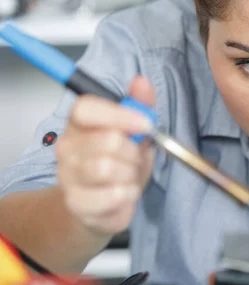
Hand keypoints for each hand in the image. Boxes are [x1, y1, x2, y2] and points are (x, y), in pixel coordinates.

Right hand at [55, 76, 154, 236]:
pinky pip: (111, 195)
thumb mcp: (137, 131)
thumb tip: (141, 81)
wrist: (106, 204)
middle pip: (107, 140)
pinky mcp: (75, 202)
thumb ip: (140, 105)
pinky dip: (128, 194)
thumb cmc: (121, 163)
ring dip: (130, 173)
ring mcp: (68, 176)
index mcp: (80, 123)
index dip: (119, 115)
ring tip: (128, 175)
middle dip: (133, 151)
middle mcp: (67, 147)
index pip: (86, 108)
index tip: (146, 124)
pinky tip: (124, 192)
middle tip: (134, 157)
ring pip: (107, 168)